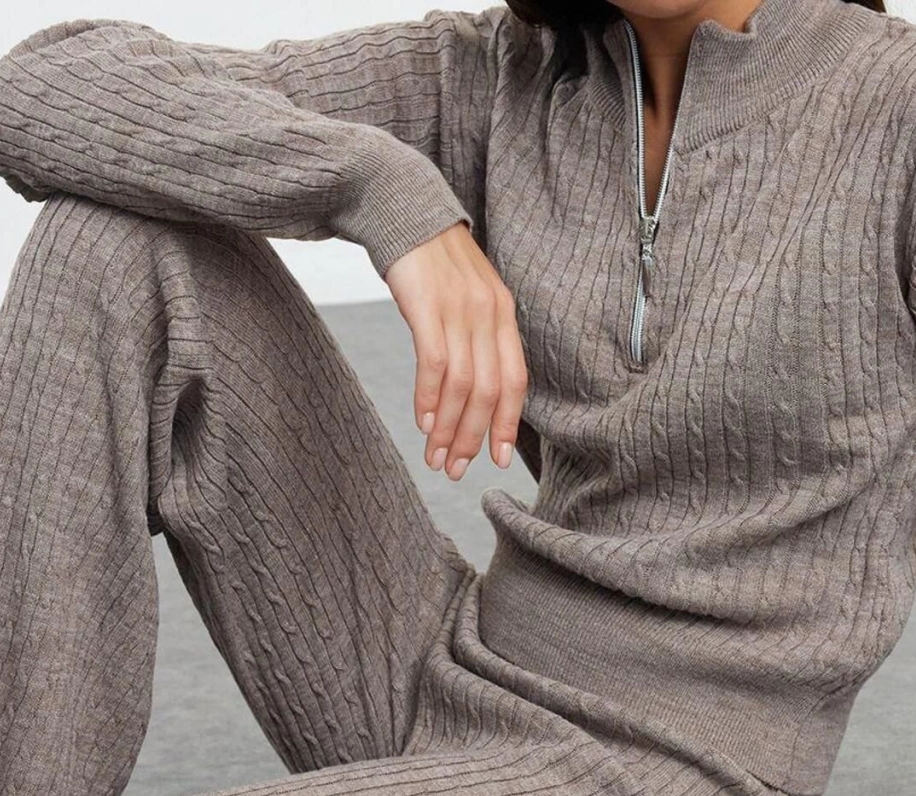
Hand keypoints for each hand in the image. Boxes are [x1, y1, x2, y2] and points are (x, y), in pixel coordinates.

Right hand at [384, 220, 527, 480]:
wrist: (400, 205)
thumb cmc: (430, 262)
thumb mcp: (466, 296)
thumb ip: (476, 336)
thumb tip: (473, 391)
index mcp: (503, 314)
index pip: (515, 380)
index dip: (506, 424)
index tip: (495, 460)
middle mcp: (488, 313)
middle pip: (489, 391)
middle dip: (472, 437)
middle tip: (455, 470)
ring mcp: (459, 308)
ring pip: (462, 385)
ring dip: (448, 428)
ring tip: (435, 457)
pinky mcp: (428, 304)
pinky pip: (435, 363)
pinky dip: (430, 398)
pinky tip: (423, 422)